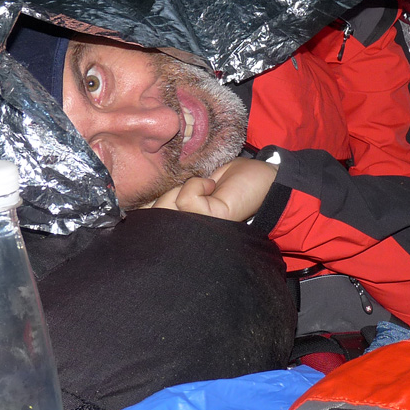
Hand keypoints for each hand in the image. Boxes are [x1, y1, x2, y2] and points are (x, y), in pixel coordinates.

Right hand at [145, 158, 278, 221]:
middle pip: (152, 216)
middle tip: (193, 186)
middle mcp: (189, 230)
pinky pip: (187, 199)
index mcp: (182, 222)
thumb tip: (143, 198)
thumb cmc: (233, 181)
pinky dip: (198, 184)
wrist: (266, 179)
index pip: (148, 223)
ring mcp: (201, 227)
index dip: (144, 209)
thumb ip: (172, 196)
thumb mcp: (192, 186)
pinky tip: (214, 185)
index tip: (152, 197)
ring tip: (207, 185)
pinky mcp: (212, 219)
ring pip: (167, 208)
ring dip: (183, 188)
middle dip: (164, 196)